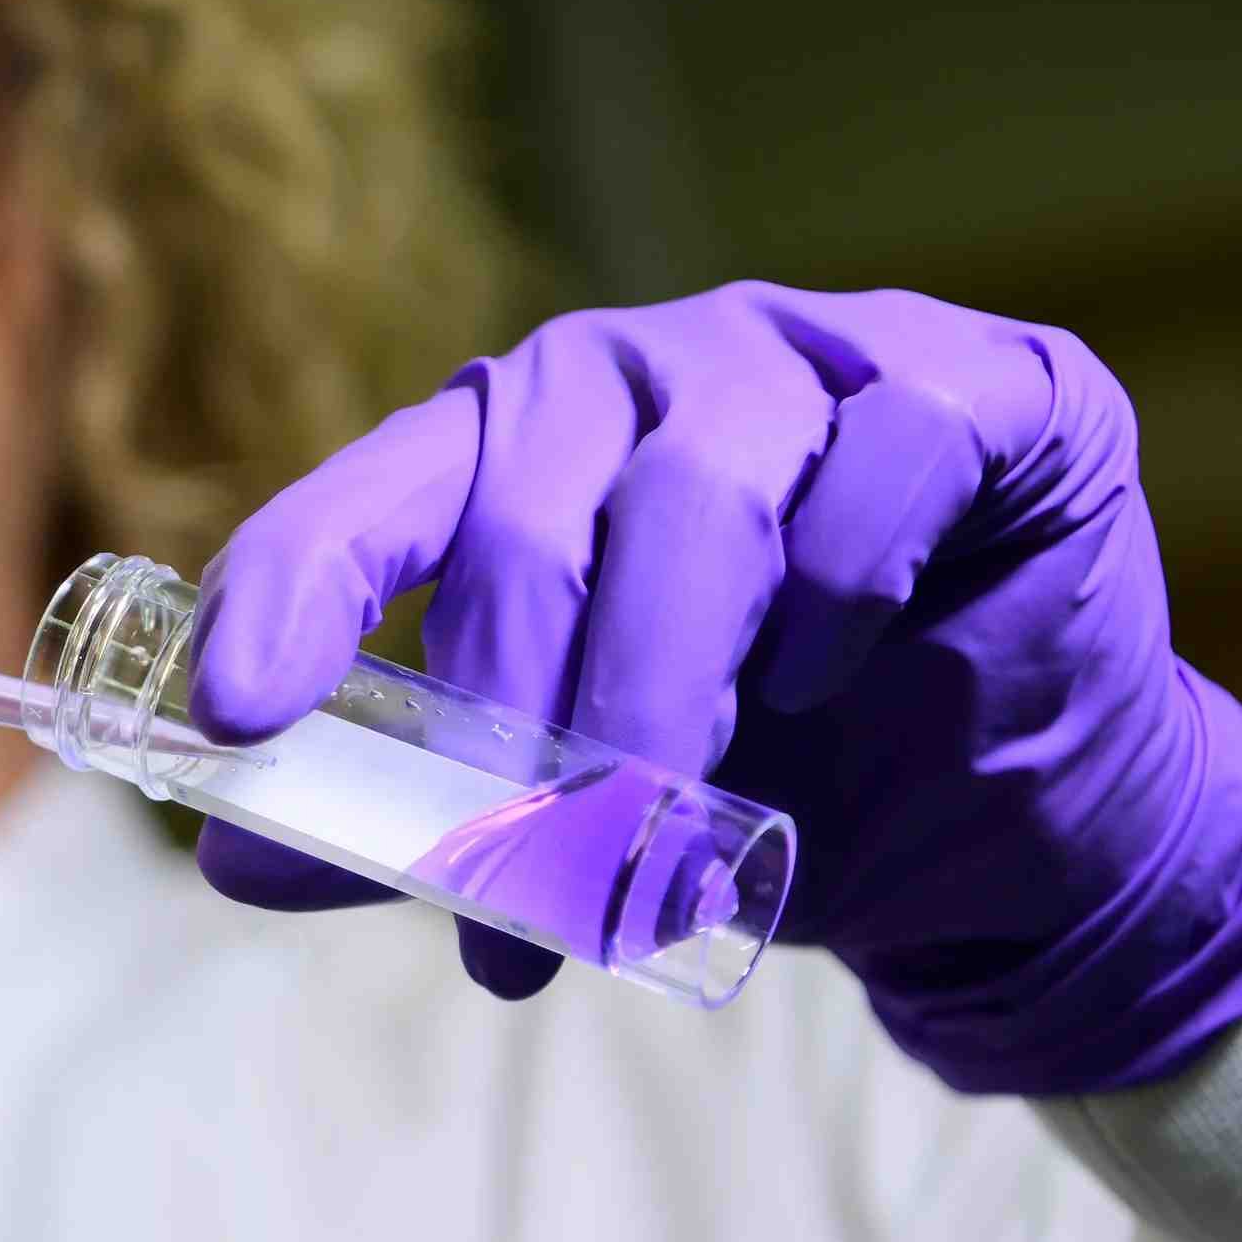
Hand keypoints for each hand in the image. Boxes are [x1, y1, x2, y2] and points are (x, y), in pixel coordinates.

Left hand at [189, 282, 1241, 1095]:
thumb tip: (237, 857)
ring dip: (663, 690)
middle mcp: (643, 376)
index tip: (238, 719)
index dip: (294, 594)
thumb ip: (420, 818)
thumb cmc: (768, 782)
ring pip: (697, 491)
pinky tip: (829, 673)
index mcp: (514, 450)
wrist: (1004, 830)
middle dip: (514, 722)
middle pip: (529, 516)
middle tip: (516, 883)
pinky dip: (843, 583)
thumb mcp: (576, 812)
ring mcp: (812, 357)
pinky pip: (889, 455)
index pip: (371, 502)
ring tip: (666, 845)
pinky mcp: (981, 388)